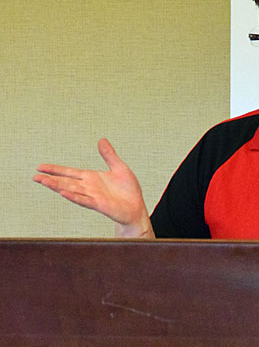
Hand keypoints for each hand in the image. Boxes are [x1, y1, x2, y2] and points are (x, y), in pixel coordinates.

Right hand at [34, 138, 153, 237]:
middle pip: (65, 182)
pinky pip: (85, 200)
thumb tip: (101, 140)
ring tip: (44, 182)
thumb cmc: (127, 189)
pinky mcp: (100, 204)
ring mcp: (92, 196)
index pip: (69, 172)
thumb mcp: (119, 167)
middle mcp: (88, 187)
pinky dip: (74, 197)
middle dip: (50, 179)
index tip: (40, 167)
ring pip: (71, 190)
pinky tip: (63, 193)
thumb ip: (109, 155)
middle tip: (35, 177)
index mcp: (91, 178)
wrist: (136, 206)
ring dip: (57, 186)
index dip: (56, 170)